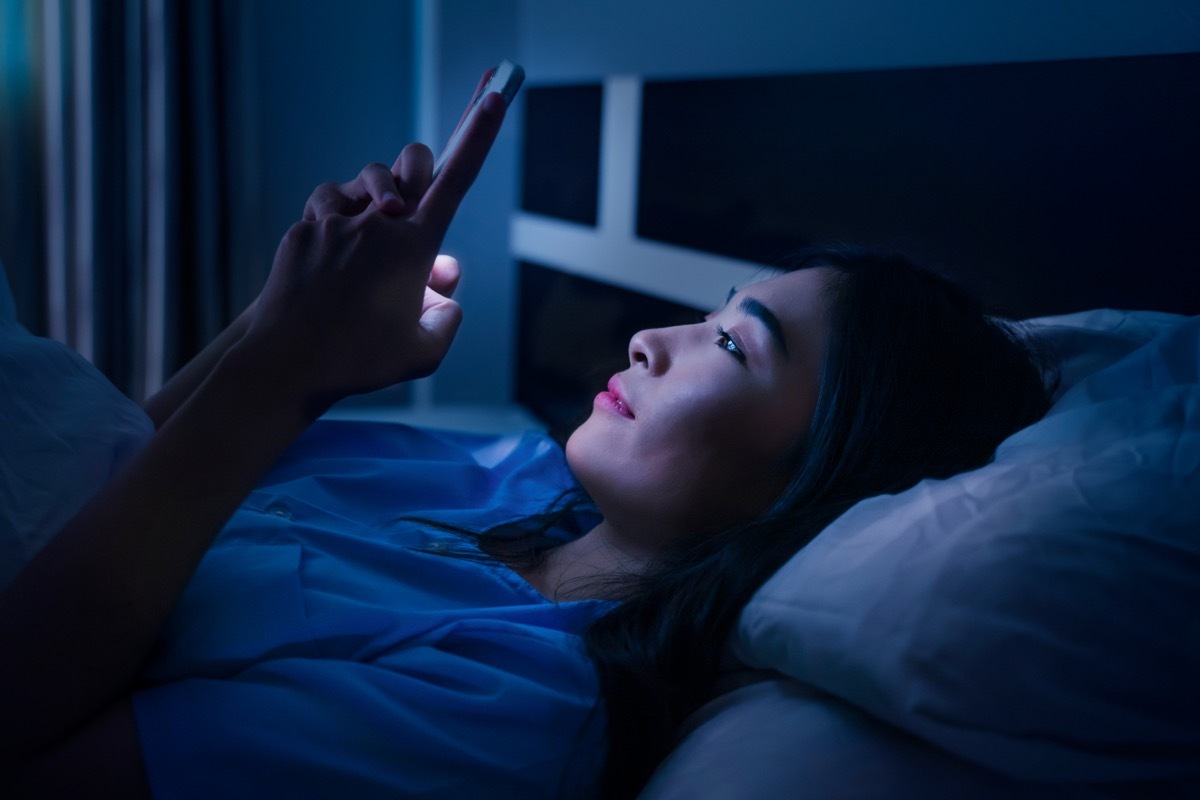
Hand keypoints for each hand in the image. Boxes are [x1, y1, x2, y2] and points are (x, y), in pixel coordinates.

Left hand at [240, 92, 505, 408]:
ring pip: (361, 188)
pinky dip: (336, 229)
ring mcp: (335, 223)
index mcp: (413, 247)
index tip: (494, 97)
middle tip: (411, 208)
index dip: (477, 137)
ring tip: (368, 246)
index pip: (456, 182)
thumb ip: (448, 320)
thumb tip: (443, 295)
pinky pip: (326, 213)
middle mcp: (376, 224)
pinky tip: (333, 263)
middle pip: (407, 168)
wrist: (286, 364)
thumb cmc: (360, 361)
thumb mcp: (424, 352)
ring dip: (371, 206)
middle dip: (416, 175)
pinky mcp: (303, 232)